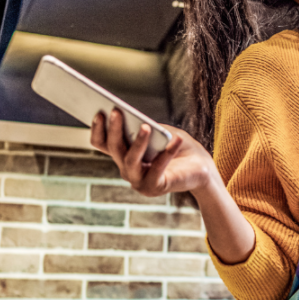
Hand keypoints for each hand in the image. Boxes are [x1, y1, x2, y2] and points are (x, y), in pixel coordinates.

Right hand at [90, 109, 215, 197]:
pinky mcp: (154, 187)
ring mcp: (138, 181)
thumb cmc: (178, 145)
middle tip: (116, 111)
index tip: (99, 112)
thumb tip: (136, 123)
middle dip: (114, 129)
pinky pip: (157, 169)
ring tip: (146, 126)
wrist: (201, 167)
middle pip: (114, 148)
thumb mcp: (161, 131)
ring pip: (130, 160)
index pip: (102, 143)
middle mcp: (126, 169)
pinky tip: (176, 139)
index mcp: (124, 154)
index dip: (97, 129)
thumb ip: (147, 128)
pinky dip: (167, 153)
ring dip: (138, 142)